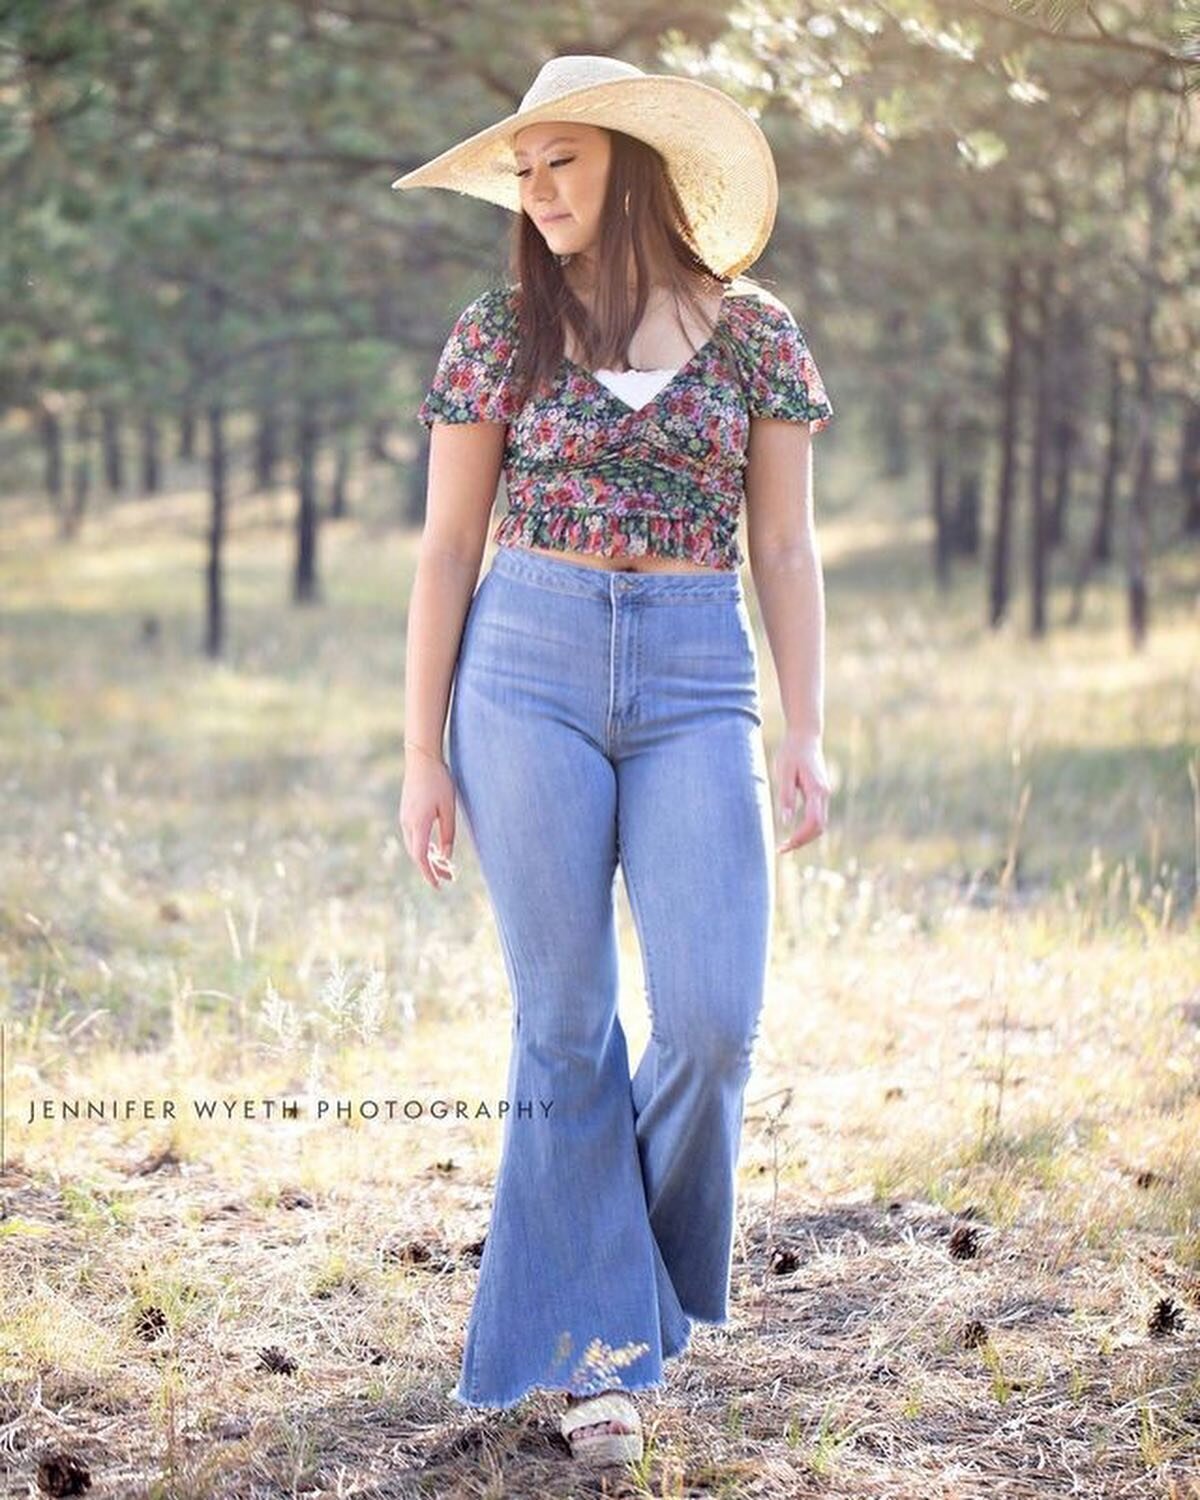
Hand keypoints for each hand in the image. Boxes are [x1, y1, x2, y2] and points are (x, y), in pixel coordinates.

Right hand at [399, 743, 456, 889]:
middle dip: (433, 869)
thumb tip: (446, 856)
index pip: (421, 857)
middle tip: (451, 877)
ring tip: (447, 866)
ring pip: (415, 846)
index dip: (429, 874)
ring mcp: (405, 818)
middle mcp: (407, 823)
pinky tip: (437, 849)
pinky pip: (414, 837)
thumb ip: (448, 833)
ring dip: (430, 858)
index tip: (438, 886)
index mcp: (418, 824)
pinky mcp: (406, 813)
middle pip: (418, 855)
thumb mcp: (448, 808)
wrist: (421, 758)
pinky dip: (425, 847)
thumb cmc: (438, 780)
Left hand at [772, 728, 829, 854]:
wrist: (805, 735)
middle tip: (781, 849)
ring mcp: (824, 794)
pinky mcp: (821, 792)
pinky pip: (817, 816)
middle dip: (802, 841)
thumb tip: (785, 822)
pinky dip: (807, 828)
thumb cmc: (792, 752)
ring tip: (785, 844)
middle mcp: (824, 794)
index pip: (813, 823)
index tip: (784, 845)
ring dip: (805, 837)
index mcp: (817, 790)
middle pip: (819, 827)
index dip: (799, 838)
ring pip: (820, 824)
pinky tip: (793, 832)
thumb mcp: (784, 772)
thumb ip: (786, 796)